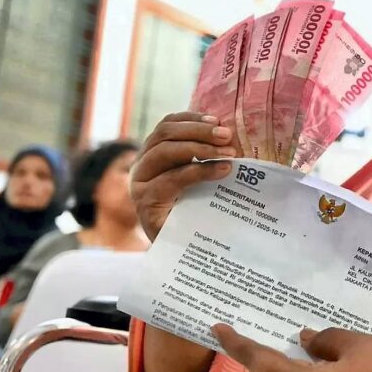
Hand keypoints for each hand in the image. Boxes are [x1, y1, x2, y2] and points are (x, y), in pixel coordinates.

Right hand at [130, 112, 235, 240]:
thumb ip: (205, 158)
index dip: (192, 118)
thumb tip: (232, 137)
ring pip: (167, 151)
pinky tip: (222, 170)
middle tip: (228, 136)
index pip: (168, 125)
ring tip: (229, 153)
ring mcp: (140, 183)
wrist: (181, 252)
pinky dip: (200, 171)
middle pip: (166, 133)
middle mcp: (141, 165)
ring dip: (201, 148)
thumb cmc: (194, 213)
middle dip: (199, 130)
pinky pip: (173, 178)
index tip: (217, 120)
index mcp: (152, 154)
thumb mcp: (199, 180)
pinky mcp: (145, 201)